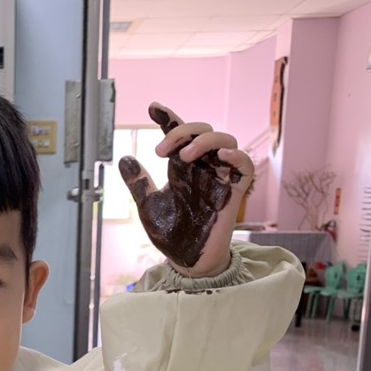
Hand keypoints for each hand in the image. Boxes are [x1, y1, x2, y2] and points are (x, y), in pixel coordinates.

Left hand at [118, 102, 253, 276]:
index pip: (179, 135)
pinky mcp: (233, 194)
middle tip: (160, 153)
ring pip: (225, 142)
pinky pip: (246, 167)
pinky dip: (237, 157)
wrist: (185, 262)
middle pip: (203, 131)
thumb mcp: (148, 206)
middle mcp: (202, 169)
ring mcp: (219, 179)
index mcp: (182, 169)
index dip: (168, 118)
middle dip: (182, 132)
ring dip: (205, 141)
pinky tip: (220, 158)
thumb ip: (138, 183)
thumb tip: (124, 158)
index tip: (153, 108)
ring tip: (184, 157)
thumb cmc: (170, 235)